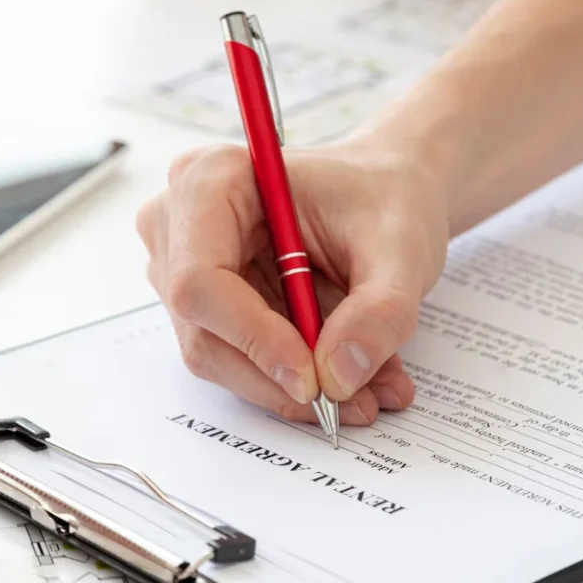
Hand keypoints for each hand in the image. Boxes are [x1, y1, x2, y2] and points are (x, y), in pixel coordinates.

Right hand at [136, 140, 449, 424]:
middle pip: (204, 330)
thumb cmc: (385, 198)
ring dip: (294, 386)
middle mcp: (182, 223)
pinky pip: (240, 361)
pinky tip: (351, 376)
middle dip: (279, 376)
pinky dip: (296, 378)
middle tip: (356, 401)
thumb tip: (339, 378)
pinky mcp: (209, 305)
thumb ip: (378, 311)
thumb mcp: (401, 249)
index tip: (314, 379)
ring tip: (370, 389)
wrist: (389, 195)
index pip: (200, 280)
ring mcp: (186, 268)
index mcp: (214, 181)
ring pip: (221, 357)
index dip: (253, 338)